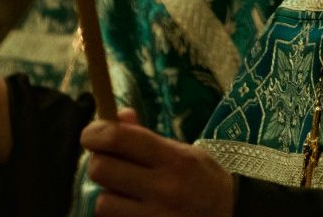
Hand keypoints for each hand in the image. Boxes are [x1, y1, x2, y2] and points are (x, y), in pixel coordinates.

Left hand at [81, 108, 233, 216]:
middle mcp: (164, 189)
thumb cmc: (203, 179)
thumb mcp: (182, 151)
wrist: (231, 216)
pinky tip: (131, 208)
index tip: (92, 134)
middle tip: (109, 162)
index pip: (118, 138)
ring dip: (108, 195)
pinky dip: (117, 214)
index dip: (95, 133)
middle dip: (100, 162)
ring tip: (124, 192)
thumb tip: (117, 116)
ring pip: (103, 203)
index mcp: (173, 159)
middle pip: (102, 169)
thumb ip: (146, 136)